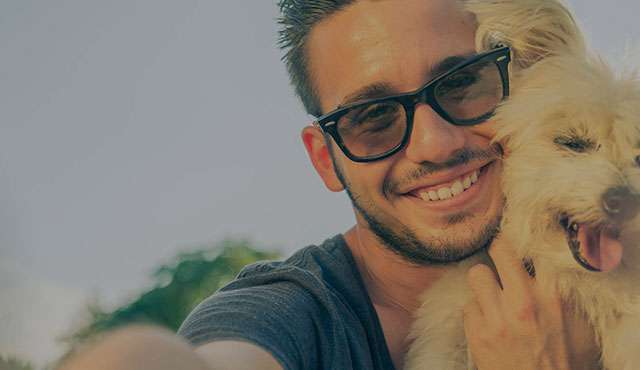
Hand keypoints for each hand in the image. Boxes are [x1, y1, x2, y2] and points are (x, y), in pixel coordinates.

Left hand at [463, 235, 600, 369]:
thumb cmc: (563, 360)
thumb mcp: (577, 324)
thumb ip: (564, 292)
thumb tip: (549, 264)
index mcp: (553, 296)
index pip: (534, 248)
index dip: (525, 240)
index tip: (520, 237)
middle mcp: (523, 302)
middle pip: (499, 249)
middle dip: (498, 248)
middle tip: (498, 253)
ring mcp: (497, 317)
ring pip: (477, 273)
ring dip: (483, 282)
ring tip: (491, 293)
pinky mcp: (478, 333)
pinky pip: (467, 305)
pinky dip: (476, 312)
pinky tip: (487, 321)